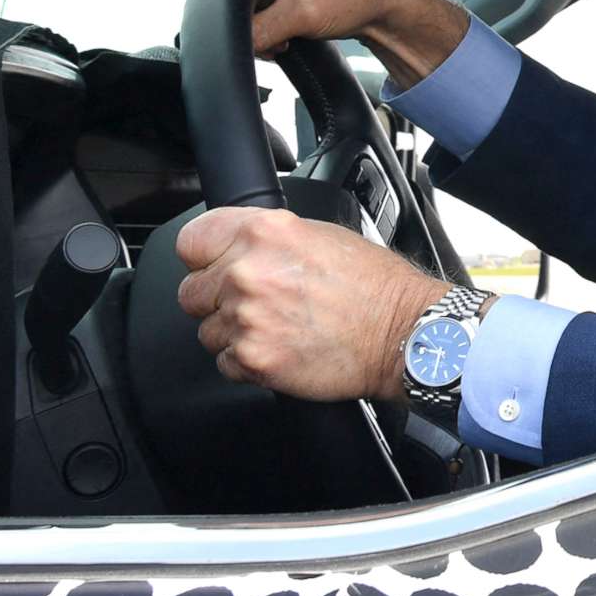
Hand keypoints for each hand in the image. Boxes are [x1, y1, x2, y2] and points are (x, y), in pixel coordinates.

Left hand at [174, 206, 449, 402]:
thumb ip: (269, 239)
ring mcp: (247, 317)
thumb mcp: (322, 235)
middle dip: (217, 299)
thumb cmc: (376, 287)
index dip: (204, 257)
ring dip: (234, 332)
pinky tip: (281, 348)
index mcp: (265, 232)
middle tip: (258, 303)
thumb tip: (239, 249)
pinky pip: (224, 362)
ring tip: (277, 327)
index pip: (191, 241)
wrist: (403, 334)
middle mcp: (248, 271)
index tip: (214, 266)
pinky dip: (247, 361)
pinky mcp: (252, 358)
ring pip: (206, 330)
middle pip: (191, 291)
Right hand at [182, 0, 467, 88]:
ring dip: (254, 23)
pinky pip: (252, 1)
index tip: (243, 22)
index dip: (213, 3)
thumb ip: (256, 31)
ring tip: (285, 31)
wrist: (388, 3)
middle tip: (270, 31)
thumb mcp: (299, 16)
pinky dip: (264, 22)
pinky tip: (287, 30)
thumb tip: (229, 45)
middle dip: (237, 16)